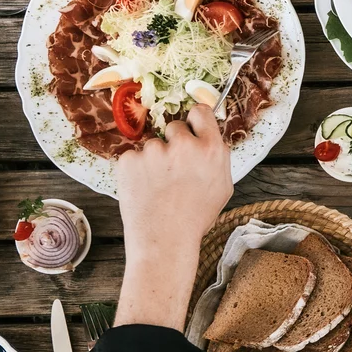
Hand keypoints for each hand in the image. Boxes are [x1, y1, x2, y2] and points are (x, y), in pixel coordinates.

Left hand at [111, 104, 232, 328]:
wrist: (163, 240)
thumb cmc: (195, 218)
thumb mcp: (223, 187)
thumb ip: (218, 157)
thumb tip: (210, 137)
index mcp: (211, 149)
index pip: (200, 112)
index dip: (194, 121)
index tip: (190, 128)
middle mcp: (183, 144)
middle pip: (174, 126)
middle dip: (173, 143)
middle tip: (172, 169)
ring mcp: (153, 150)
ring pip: (152, 144)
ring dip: (154, 159)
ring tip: (157, 186)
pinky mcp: (129, 159)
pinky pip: (133, 157)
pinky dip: (136, 170)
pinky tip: (143, 189)